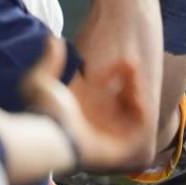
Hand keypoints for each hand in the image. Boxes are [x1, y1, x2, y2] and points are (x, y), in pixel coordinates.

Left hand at [21, 39, 149, 171]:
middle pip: (122, 97)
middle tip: (130, 63)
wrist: (52, 140)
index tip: (117, 60)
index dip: (114, 72)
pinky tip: (138, 96)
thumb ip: (49, 61)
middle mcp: (98, 121)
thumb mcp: (42, 82)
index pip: (104, 88)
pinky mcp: (122, 145)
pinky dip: (144, 112)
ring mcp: (111, 133)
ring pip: (132, 110)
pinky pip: (141, 128)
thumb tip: (52, 39)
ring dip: (136, 92)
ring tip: (134, 78)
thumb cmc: (47, 113)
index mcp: (83, 108)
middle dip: (129, 79)